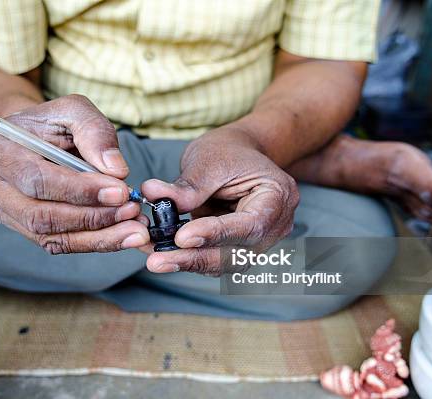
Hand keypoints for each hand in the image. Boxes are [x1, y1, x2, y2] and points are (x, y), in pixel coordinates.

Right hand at [0, 95, 149, 253]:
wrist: (31, 138)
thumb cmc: (50, 123)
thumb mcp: (72, 110)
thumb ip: (94, 131)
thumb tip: (116, 170)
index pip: (36, 179)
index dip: (80, 190)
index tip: (120, 191)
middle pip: (40, 215)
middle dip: (91, 216)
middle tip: (131, 211)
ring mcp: (4, 212)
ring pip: (50, 236)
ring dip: (97, 236)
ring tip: (135, 230)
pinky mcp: (23, 229)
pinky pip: (58, 244)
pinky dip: (93, 242)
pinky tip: (122, 236)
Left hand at [141, 126, 298, 274]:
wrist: (237, 154)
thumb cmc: (229, 151)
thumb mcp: (209, 160)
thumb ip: (188, 185)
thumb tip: (153, 195)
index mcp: (278, 197)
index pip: (250, 225)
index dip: (215, 234)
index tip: (182, 237)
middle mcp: (274, 227)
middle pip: (236, 253)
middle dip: (194, 257)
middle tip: (157, 260)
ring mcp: (257, 242)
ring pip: (223, 263)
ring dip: (187, 262)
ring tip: (154, 259)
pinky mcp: (236, 249)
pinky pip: (213, 260)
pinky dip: (187, 258)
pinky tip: (162, 255)